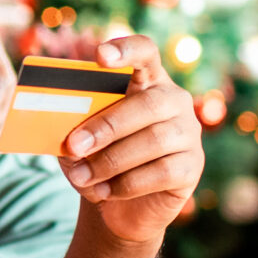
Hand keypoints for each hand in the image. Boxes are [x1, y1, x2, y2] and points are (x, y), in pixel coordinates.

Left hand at [57, 34, 203, 243]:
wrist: (120, 207)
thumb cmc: (98, 161)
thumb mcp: (80, 143)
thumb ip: (74, 130)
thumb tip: (65, 136)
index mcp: (146, 80)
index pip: (145, 52)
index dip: (126, 50)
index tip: (100, 55)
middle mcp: (174, 100)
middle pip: (149, 103)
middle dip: (107, 125)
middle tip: (73, 146)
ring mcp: (188, 133)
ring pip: (154, 140)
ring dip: (111, 161)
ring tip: (82, 177)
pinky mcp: (192, 167)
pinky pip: (161, 172)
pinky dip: (127, 184)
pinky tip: (105, 192)